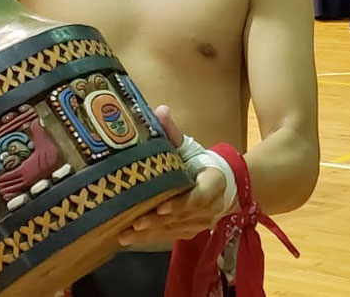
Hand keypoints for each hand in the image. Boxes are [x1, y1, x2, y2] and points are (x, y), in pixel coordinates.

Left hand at [117, 106, 227, 246]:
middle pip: (183, 217)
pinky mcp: (189, 232)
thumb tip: (159, 110)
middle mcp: (210, 208)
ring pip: (174, 230)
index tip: (162, 207)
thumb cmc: (199, 163)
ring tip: (127, 234)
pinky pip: (169, 236)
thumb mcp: (188, 147)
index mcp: (214, 183)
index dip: (182, 203)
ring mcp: (200, 223)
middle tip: (136, 223)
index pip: (200, 195)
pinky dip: (149, 239)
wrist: (223, 185)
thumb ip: (173, 133)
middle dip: (159, 222)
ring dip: (150, 234)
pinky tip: (129, 239)